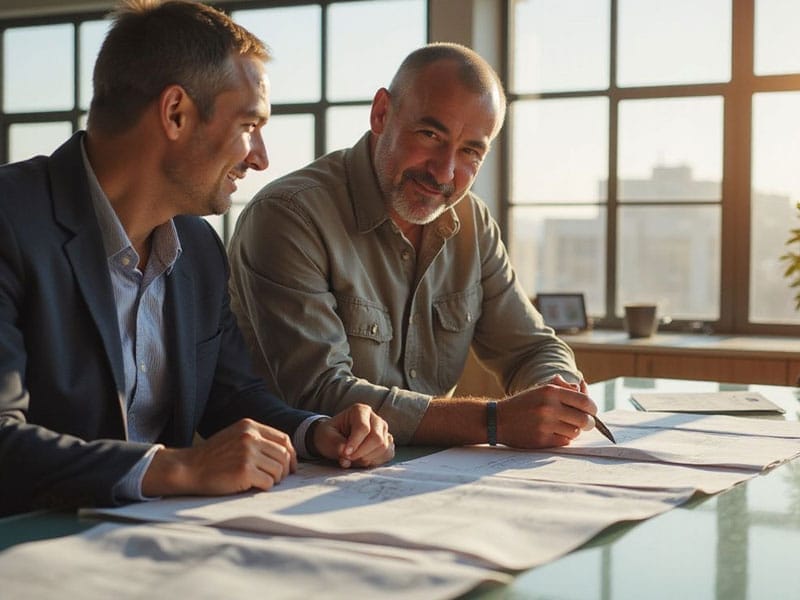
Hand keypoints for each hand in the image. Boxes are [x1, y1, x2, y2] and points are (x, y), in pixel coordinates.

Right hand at [142, 418, 296, 496]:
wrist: (188, 468)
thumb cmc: (212, 456)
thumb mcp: (234, 437)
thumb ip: (257, 440)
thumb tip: (285, 454)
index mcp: (249, 426)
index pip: (283, 439)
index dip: (291, 455)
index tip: (290, 466)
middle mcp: (250, 437)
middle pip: (284, 455)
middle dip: (284, 469)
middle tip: (277, 478)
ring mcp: (248, 453)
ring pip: (278, 469)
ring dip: (274, 479)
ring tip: (261, 481)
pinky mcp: (245, 471)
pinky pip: (268, 482)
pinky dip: (265, 487)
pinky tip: (253, 486)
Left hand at [312, 404, 394, 467]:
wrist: (334, 439)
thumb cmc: (330, 435)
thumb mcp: (326, 437)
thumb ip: (336, 445)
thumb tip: (346, 456)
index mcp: (360, 410)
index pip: (363, 428)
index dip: (355, 443)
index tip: (345, 454)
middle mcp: (375, 418)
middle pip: (377, 438)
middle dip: (361, 453)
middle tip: (348, 458)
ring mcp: (383, 430)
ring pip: (383, 447)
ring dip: (367, 458)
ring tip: (353, 458)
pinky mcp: (387, 442)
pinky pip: (387, 454)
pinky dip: (375, 461)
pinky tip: (363, 459)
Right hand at [497, 379, 597, 448]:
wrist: (497, 420)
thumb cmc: (523, 404)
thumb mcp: (541, 390)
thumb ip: (563, 389)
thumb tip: (583, 389)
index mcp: (550, 391)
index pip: (584, 402)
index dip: (592, 408)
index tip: (591, 411)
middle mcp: (548, 407)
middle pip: (584, 420)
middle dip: (587, 422)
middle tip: (584, 423)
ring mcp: (545, 425)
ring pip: (575, 432)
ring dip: (574, 430)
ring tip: (564, 426)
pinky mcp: (541, 440)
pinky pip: (564, 441)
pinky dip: (564, 438)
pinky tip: (555, 433)